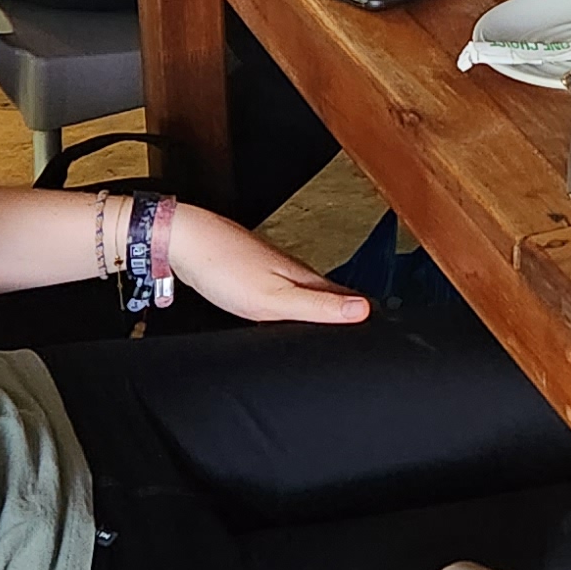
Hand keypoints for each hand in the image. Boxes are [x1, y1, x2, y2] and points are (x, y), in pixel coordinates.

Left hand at [168, 209, 371, 327]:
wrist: (184, 241)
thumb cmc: (223, 268)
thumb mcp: (273, 300)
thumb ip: (317, 307)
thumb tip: (363, 310)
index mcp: (304, 278)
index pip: (348, 298)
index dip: (366, 312)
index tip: (386, 328)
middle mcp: (294, 272)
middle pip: (331, 294)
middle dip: (349, 311)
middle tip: (367, 328)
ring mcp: (273, 270)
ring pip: (308, 292)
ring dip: (324, 307)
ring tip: (336, 323)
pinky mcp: (254, 273)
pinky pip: (285, 292)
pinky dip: (295, 305)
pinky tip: (288, 314)